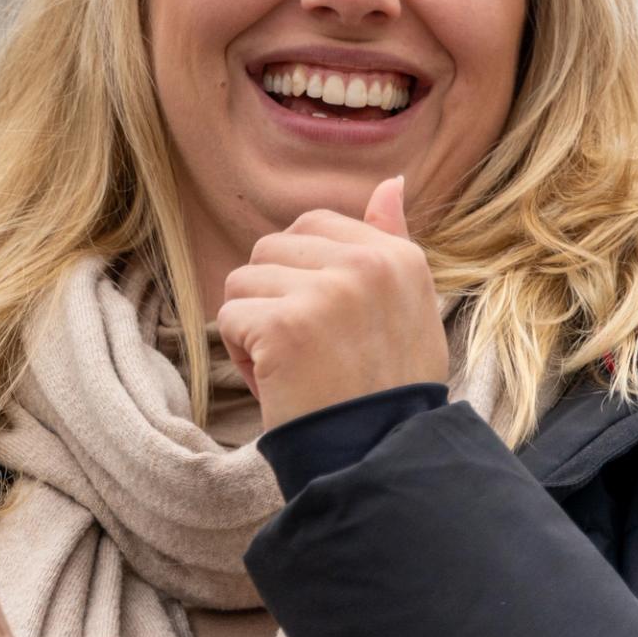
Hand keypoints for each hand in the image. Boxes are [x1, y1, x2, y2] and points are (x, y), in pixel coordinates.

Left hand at [215, 175, 447, 424]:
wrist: (380, 454)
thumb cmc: (386, 384)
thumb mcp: (407, 305)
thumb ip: (389, 240)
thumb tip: (390, 182)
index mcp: (397, 256)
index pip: (311, 227)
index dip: (300, 274)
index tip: (331, 321)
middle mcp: (366, 265)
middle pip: (268, 250)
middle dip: (273, 299)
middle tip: (313, 349)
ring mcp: (325, 292)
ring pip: (242, 282)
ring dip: (255, 327)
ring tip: (298, 365)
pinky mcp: (285, 324)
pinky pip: (230, 318)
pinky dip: (244, 355)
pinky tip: (281, 380)